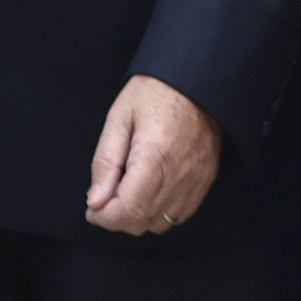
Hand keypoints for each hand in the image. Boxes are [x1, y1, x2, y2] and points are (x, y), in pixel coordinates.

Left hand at [85, 74, 222, 234]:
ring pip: (162, 223)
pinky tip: (152, 194)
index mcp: (155, 155)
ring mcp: (198, 178)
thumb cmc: (155, 92)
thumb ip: (105, 162)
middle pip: (142, 221)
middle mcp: (180, 172)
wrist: (198, 78)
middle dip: (117, 218)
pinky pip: (181, 214)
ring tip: (129, 194)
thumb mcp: (119, 118)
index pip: (127, 210)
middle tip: (107, 197)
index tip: (92, 207)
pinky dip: (162, 213)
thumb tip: (95, 202)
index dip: (103, 217)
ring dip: (139, 217)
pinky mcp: (208, 177)